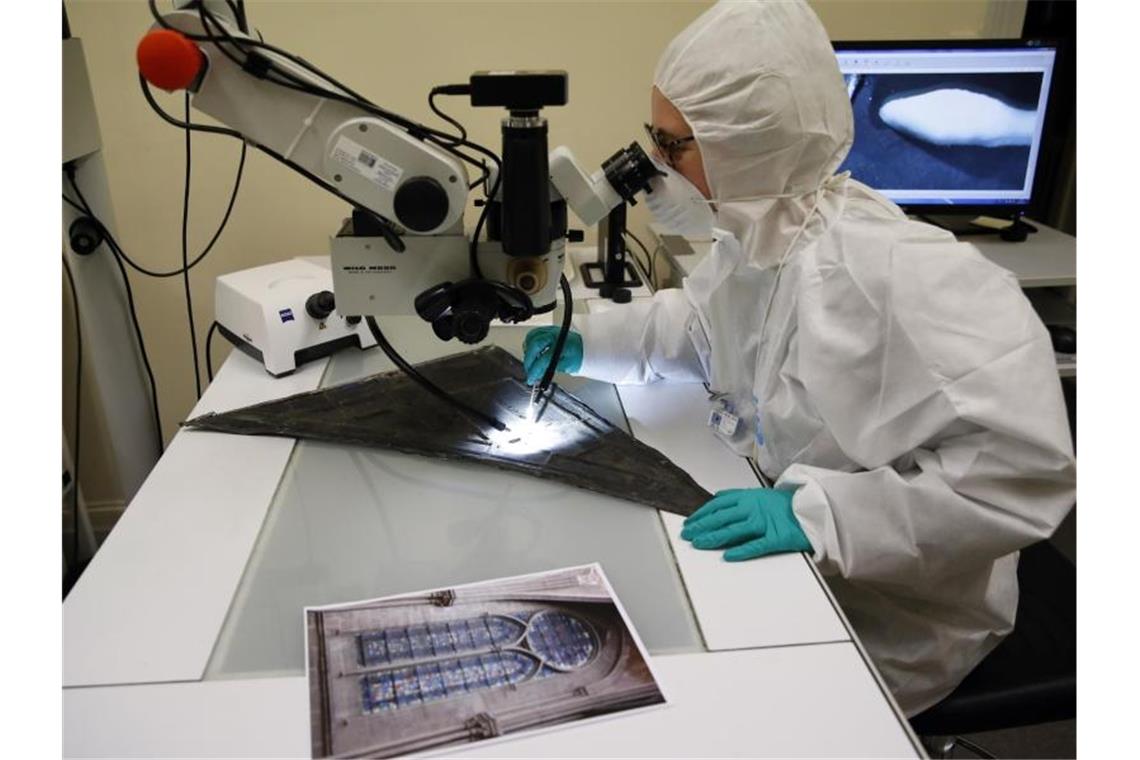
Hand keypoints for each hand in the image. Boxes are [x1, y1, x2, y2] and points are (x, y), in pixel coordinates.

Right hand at [523, 327, 583, 384]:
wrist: (584, 347)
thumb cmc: (578, 355)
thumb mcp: (566, 366)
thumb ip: (550, 369)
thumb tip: (537, 374)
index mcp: (563, 345)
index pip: (545, 358)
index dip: (535, 370)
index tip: (531, 378)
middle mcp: (556, 335)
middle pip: (535, 345)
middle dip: (529, 360)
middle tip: (529, 371)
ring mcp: (550, 330)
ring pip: (532, 337)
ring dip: (528, 351)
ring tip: (531, 362)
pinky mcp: (547, 329)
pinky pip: (533, 334)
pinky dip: (529, 343)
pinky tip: (532, 352)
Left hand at [681, 487, 810, 560]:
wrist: (813, 509)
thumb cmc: (785, 504)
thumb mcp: (759, 494)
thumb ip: (737, 497)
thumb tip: (716, 498)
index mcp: (748, 497)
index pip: (718, 505)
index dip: (702, 514)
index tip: (689, 522)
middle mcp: (753, 509)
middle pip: (722, 518)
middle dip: (701, 527)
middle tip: (687, 535)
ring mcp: (764, 523)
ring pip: (733, 531)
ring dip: (714, 538)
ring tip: (699, 544)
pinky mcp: (776, 538)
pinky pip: (756, 545)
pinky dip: (741, 551)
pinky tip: (727, 556)